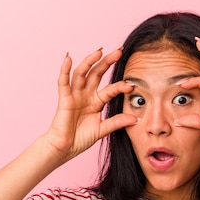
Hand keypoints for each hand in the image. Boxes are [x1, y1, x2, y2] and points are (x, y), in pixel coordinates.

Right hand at [45, 47, 136, 163]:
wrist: (65, 148)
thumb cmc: (81, 139)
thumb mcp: (103, 129)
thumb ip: (117, 122)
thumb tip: (135, 118)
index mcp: (96, 102)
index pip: (110, 89)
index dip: (121, 86)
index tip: (132, 84)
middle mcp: (86, 95)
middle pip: (97, 74)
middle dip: (107, 62)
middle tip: (118, 51)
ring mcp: (75, 95)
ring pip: (82, 73)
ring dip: (89, 61)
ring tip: (98, 51)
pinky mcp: (64, 98)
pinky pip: (63, 82)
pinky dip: (64, 69)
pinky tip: (68, 58)